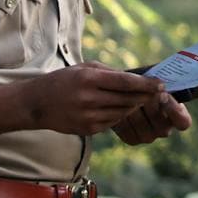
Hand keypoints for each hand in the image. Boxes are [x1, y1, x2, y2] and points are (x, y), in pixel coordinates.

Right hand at [24, 63, 165, 136]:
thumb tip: (137, 77)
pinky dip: (119, 115)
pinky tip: (119, 108)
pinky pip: (112, 122)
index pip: (125, 82)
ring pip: (123, 112)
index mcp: (89, 79)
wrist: (36, 104)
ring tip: (139, 99)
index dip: (146, 84)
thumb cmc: (64, 80)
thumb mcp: (85, 68)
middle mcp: (89, 98)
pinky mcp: (87, 129)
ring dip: (133, 106)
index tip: (161, 84)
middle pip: (128, 99)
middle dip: (145, 96)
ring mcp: (88, 116)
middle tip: (157, 92)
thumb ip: (110, 72)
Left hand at [112, 88, 197, 145]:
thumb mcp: (163, 77)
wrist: (121, 89)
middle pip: (162, 127)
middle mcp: (165, 130)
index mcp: (178, 116)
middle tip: (141, 92)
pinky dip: (124, 119)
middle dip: (151, 108)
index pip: (184, 123)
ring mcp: (148, 136)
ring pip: (144, 129)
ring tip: (128, 97)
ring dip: (135, 112)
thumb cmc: (147, 81)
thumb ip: (180, 82)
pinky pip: (129, 133)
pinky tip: (120, 107)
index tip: (164, 95)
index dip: (174, 111)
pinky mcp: (132, 139)